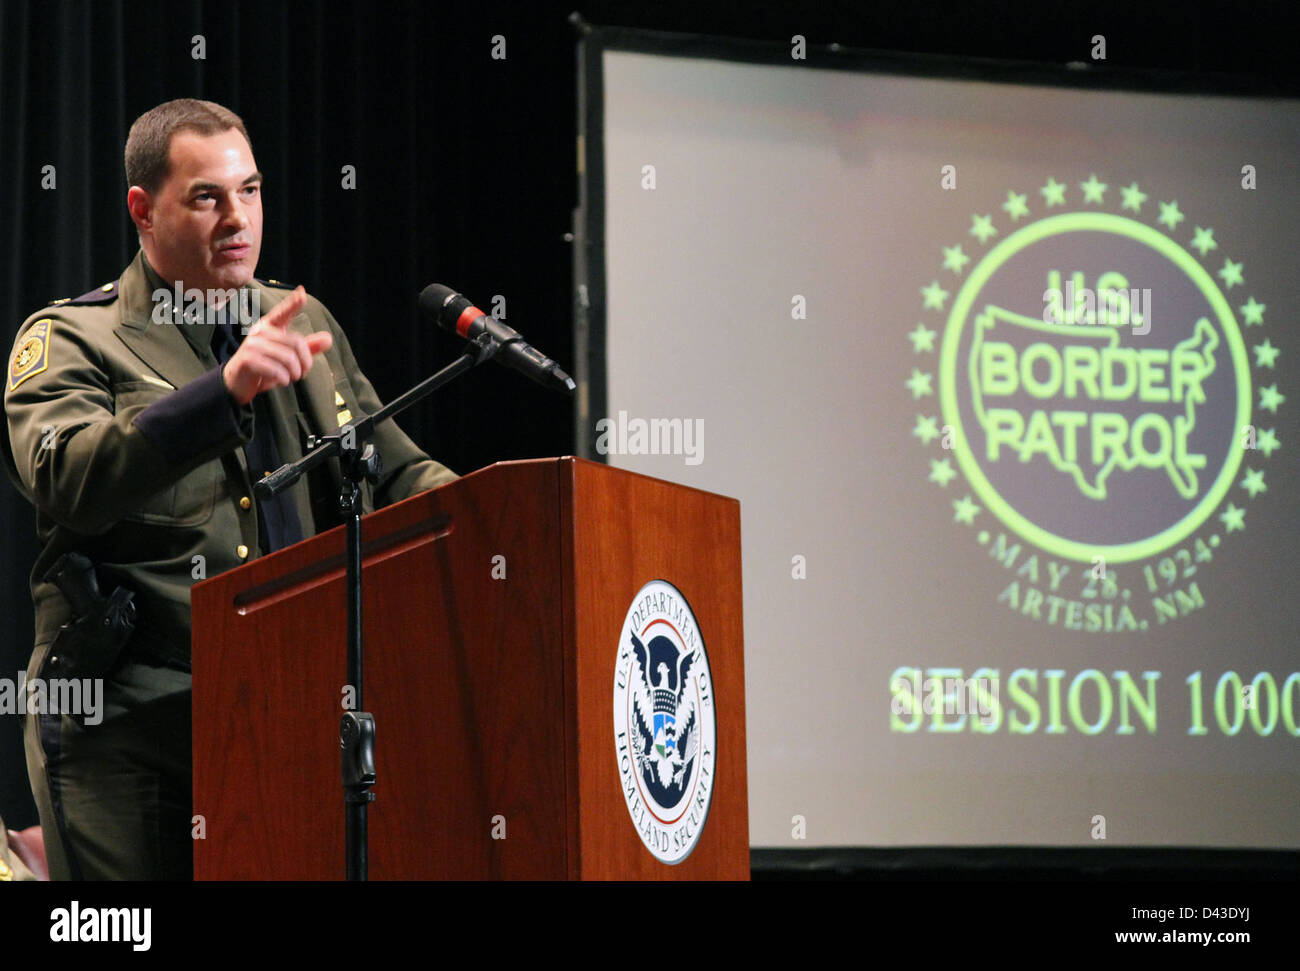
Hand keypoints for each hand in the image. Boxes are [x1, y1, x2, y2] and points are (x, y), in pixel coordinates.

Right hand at [221, 286, 333, 404]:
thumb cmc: (264, 368)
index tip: (302, 292)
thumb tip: (328, 339)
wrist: (238, 384)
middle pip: (297, 343)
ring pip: (289, 358)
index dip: (293, 303)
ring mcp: (252, 345)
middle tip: (301, 373)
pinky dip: (284, 379)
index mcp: (269, 326)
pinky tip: (281, 381)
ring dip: (295, 373)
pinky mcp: (248, 360)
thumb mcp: (287, 358)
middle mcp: (260, 332)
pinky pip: (277, 370)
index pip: (283, 313)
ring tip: (290, 377)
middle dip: (305, 362)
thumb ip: (307, 348)